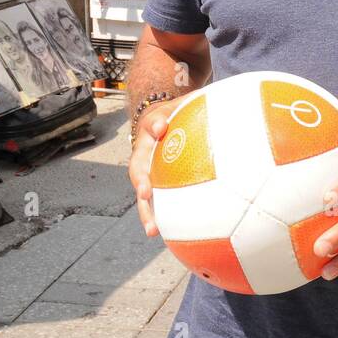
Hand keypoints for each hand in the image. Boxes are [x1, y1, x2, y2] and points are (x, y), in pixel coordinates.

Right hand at [127, 91, 197, 237]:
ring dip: (147, 211)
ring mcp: (150, 171)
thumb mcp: (186, 102)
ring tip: (153, 231)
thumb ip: (193, 105)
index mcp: (153, 129)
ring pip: (145, 193)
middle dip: (140, 185)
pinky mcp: (159, 185)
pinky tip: (177, 236)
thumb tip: (199, 114)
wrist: (166, 119)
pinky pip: (161, 201)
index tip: (160, 133)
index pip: (151, 126)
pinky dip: (166, 218)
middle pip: (139, 170)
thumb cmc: (181, 109)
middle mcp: (146, 152)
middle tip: (145, 197)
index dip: (156, 126)